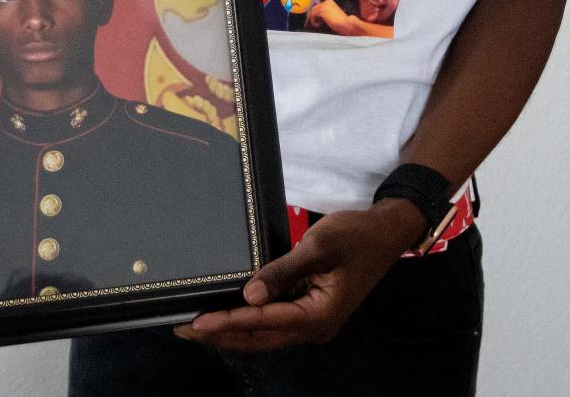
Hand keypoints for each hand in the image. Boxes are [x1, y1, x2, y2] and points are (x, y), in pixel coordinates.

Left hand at [174, 200, 424, 352]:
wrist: (386, 232)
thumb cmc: (355, 236)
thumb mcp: (319, 247)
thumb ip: (282, 271)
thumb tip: (248, 296)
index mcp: (317, 317)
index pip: (261, 322)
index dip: (226, 322)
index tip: (195, 322)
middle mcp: (314, 328)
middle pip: (259, 338)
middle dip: (221, 335)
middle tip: (183, 328)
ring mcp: (313, 321)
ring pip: (264, 334)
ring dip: (232, 331)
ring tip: (198, 326)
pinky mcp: (311, 310)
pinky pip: (274, 323)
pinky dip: (248, 322)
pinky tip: (231, 314)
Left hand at [305, 0, 347, 32]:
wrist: (346, 23)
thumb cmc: (341, 22)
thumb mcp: (332, 15)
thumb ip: (324, 13)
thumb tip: (313, 15)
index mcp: (329, 1)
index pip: (317, 5)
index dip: (315, 13)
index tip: (314, 20)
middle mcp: (326, 1)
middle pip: (313, 8)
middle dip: (311, 16)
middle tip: (310, 23)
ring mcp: (324, 5)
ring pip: (312, 12)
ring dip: (312, 19)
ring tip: (315, 25)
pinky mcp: (321, 11)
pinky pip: (312, 16)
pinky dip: (313, 22)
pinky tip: (318, 25)